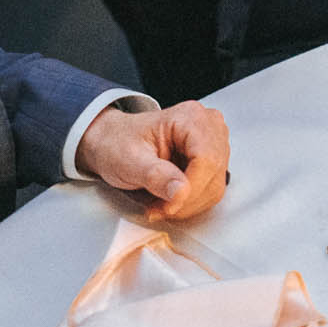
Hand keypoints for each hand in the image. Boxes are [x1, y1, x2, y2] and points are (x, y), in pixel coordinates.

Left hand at [77, 99, 229, 219]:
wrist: (112, 143)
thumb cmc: (118, 143)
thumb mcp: (129, 160)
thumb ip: (155, 176)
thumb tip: (181, 191)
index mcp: (189, 118)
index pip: (206, 158)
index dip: (190, 188)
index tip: (170, 205)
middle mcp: (207, 126)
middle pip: (213, 173)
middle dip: (187, 199)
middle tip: (161, 208)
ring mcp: (212, 143)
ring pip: (215, 186)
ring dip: (188, 204)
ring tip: (162, 204)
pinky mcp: (211, 161)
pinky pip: (211, 190)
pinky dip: (191, 203)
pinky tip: (171, 201)